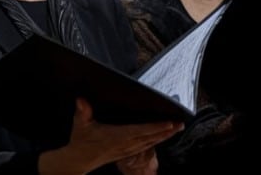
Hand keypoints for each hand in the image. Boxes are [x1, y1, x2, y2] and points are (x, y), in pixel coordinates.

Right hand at [37, 99, 179, 174]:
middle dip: (166, 131)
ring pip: (150, 143)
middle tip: (180, 124)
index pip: (140, 131)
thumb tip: (81, 101)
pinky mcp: (128, 153)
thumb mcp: (80, 125)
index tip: (168, 123)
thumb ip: (82, 111)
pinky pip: (146, 147)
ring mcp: (128, 150)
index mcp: (117, 136)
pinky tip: (161, 138)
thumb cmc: (82, 141)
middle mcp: (125, 144)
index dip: (155, 127)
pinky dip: (156, 141)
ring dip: (164, 136)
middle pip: (151, 137)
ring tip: (175, 129)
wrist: (80, 160)